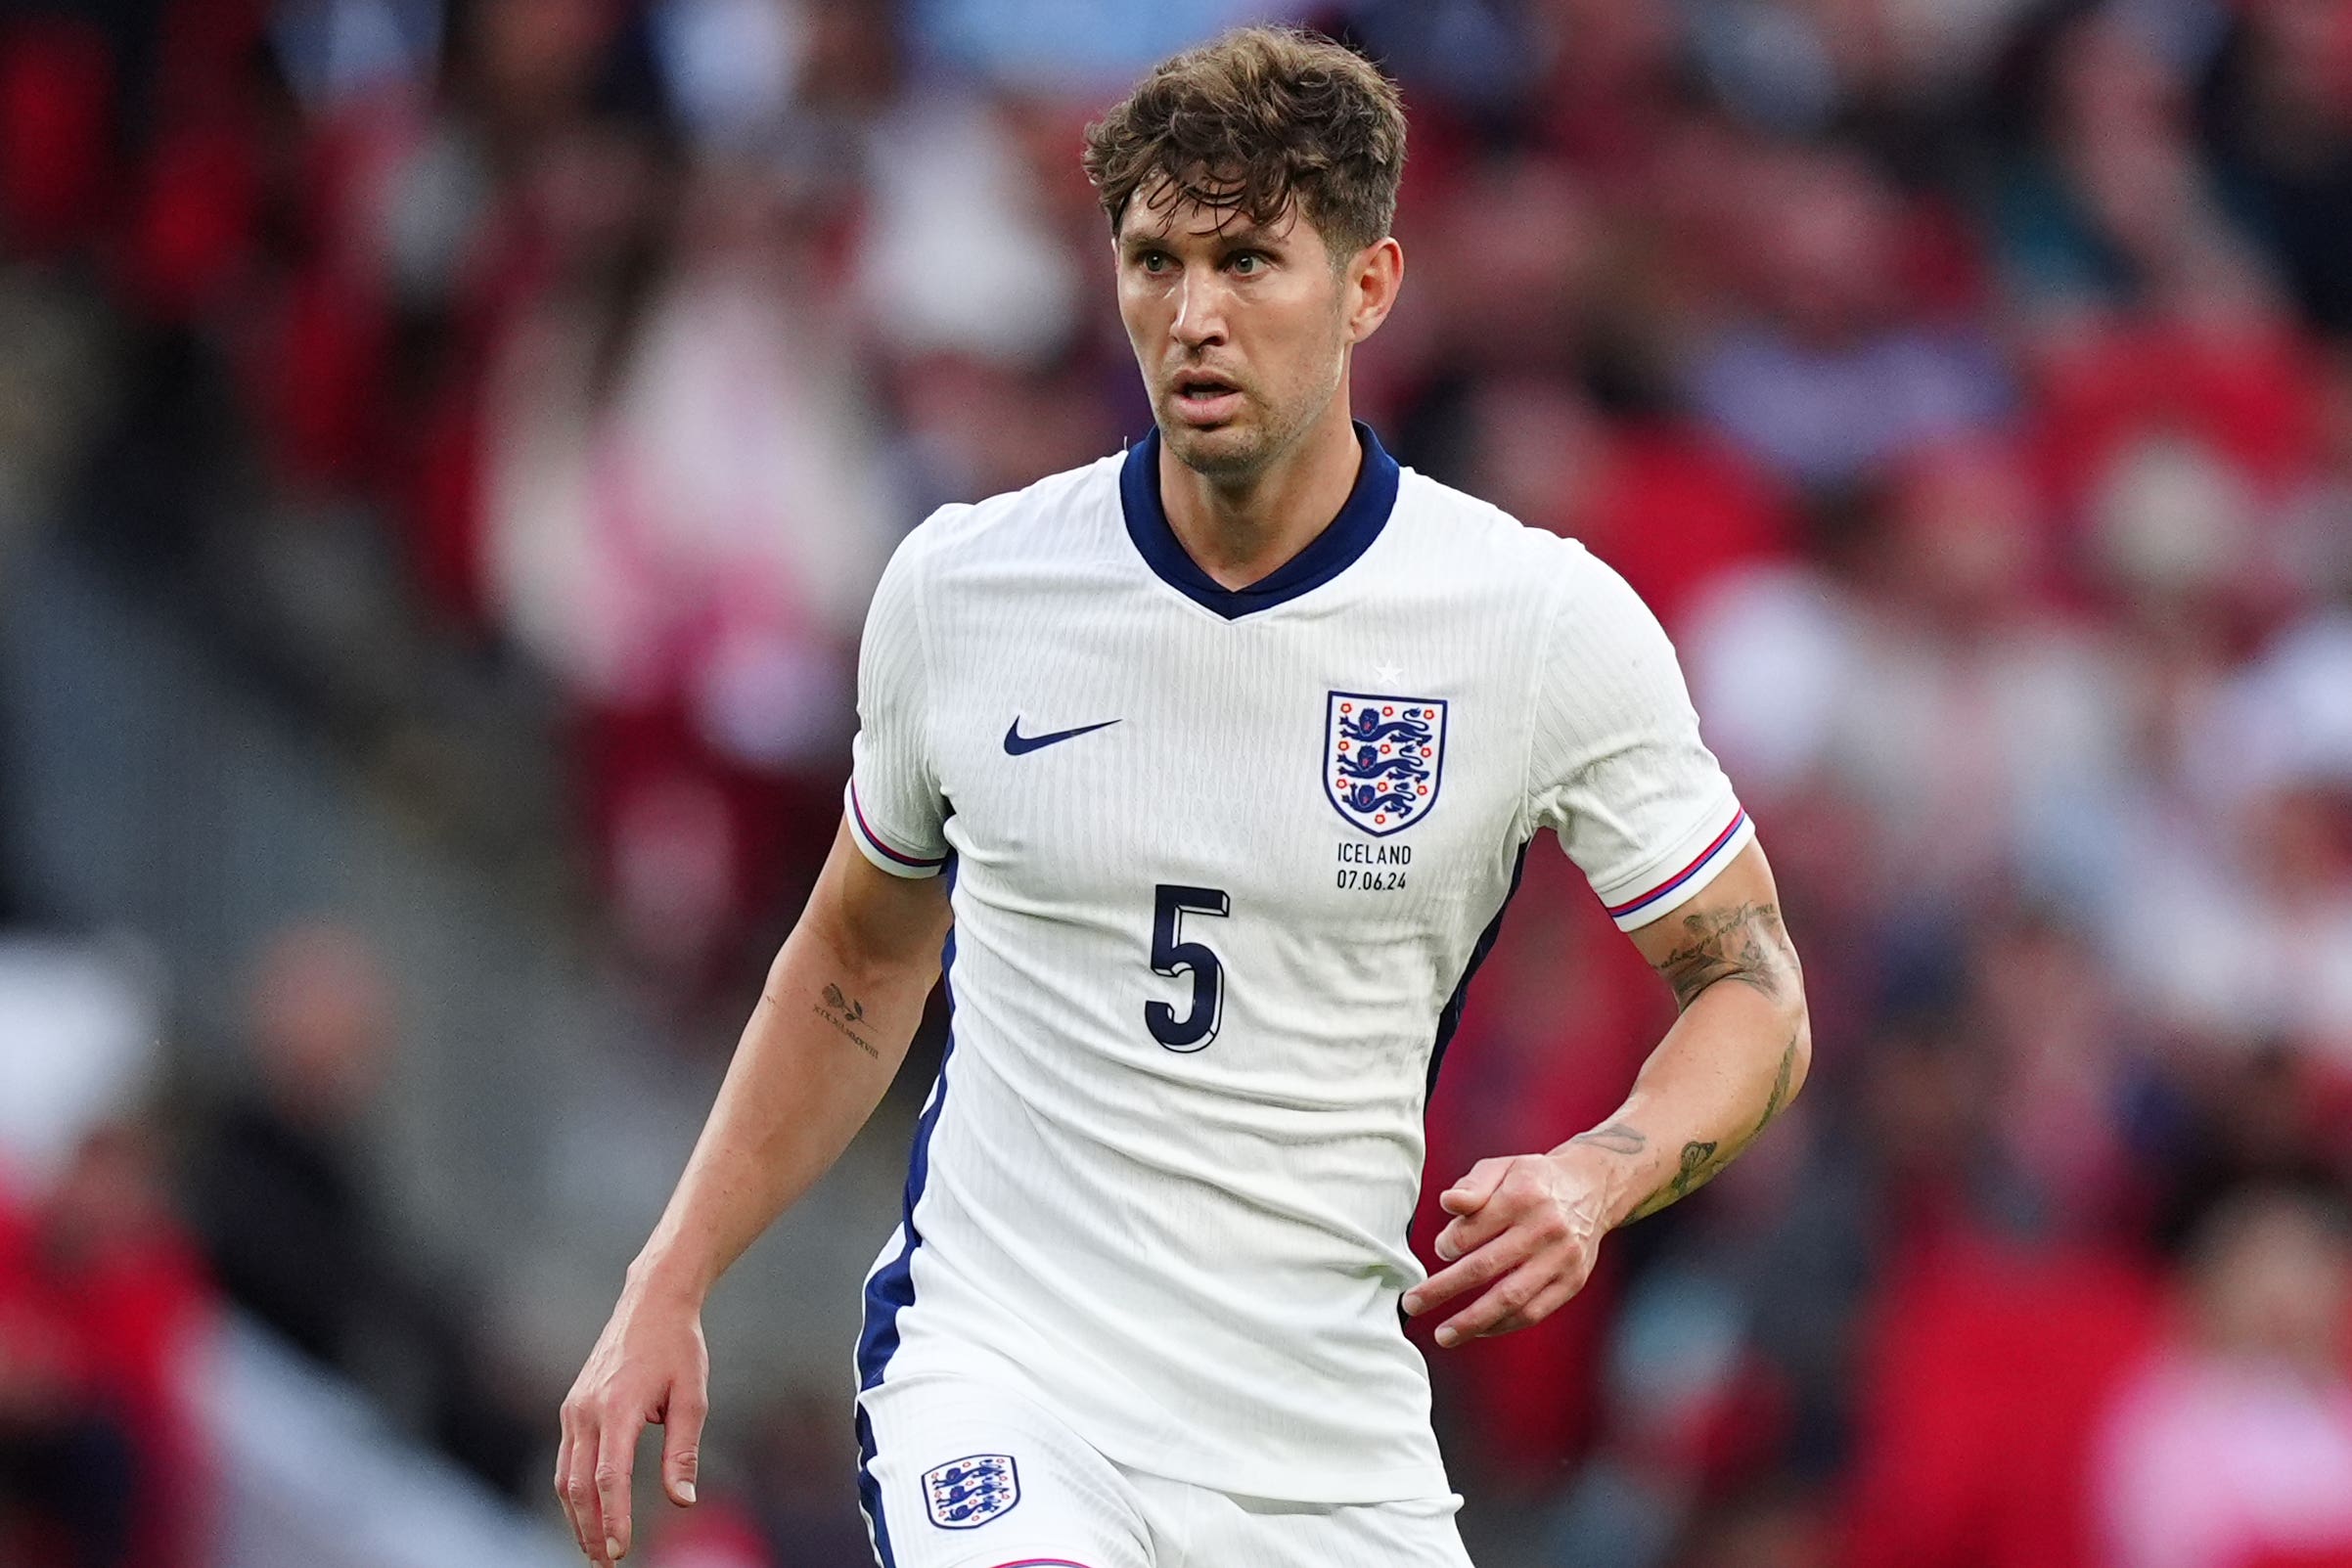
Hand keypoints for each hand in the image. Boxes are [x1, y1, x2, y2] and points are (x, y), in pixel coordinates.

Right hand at [556, 1278, 708, 1563]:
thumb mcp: (692, 1396)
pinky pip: (566, 1458)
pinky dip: (572, 1491)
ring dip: (576, 1516)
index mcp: (618, 1407)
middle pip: (578, 1485)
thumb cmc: (678, 1348)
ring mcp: (573, 1408)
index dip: (612, 1519)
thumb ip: (683, 1451)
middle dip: (589, 1529)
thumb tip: (682, 1501)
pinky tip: (587, 1511)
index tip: (620, 1551)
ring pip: (565, 1475)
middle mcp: (586, 1410)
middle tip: (605, 1564)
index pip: (609, 1477)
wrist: (650, 1302)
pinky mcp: (572, 1406)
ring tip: (594, 1549)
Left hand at [1402, 1149, 1615, 1346]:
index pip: (1474, 1228)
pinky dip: (1503, 1325)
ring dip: (1472, 1321)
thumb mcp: (1502, 1168)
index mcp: (1522, 1196)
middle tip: (1413, 1304)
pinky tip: (1479, 1328)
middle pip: (1485, 1267)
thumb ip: (1472, 1185)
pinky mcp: (1572, 1282)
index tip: (1439, 1250)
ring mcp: (1561, 1259)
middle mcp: (1544, 1229)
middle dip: (1443, 1289)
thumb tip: (1447, 1203)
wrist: (1592, 1189)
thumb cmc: (1534, 1181)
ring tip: (1443, 1334)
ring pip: (1510, 1298)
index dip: (1448, 1244)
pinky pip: (1533, 1312)